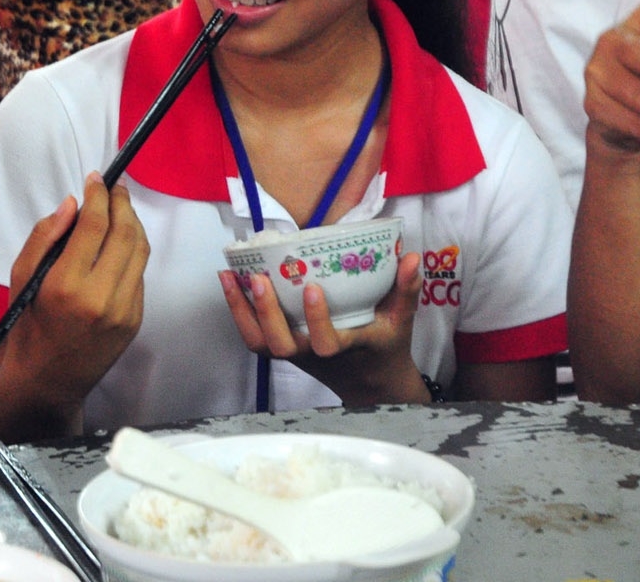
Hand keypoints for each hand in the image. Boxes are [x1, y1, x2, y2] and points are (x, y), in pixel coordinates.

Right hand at [0, 176, 149, 419]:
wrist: (48, 382)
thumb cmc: (27, 327)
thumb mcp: (20, 279)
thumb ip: (44, 236)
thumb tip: (72, 203)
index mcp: (65, 286)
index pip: (94, 225)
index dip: (98, 195)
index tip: (95, 178)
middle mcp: (100, 298)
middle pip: (126, 233)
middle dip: (122, 203)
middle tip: (114, 187)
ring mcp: (123, 311)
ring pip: (140, 251)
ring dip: (133, 223)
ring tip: (119, 209)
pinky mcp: (136, 320)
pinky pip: (139, 274)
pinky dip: (131, 252)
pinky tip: (118, 244)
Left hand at [217, 252, 429, 404]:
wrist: (372, 384)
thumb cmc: (386, 346)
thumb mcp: (403, 320)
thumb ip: (407, 289)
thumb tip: (410, 255)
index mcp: (346, 349)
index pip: (327, 344)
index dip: (316, 320)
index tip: (312, 288)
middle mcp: (315, 355)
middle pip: (281, 345)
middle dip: (267, 313)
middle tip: (259, 278)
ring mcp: (297, 354)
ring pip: (261, 343)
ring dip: (242, 311)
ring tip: (230, 276)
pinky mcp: (285, 350)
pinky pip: (256, 337)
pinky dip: (239, 312)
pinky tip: (231, 283)